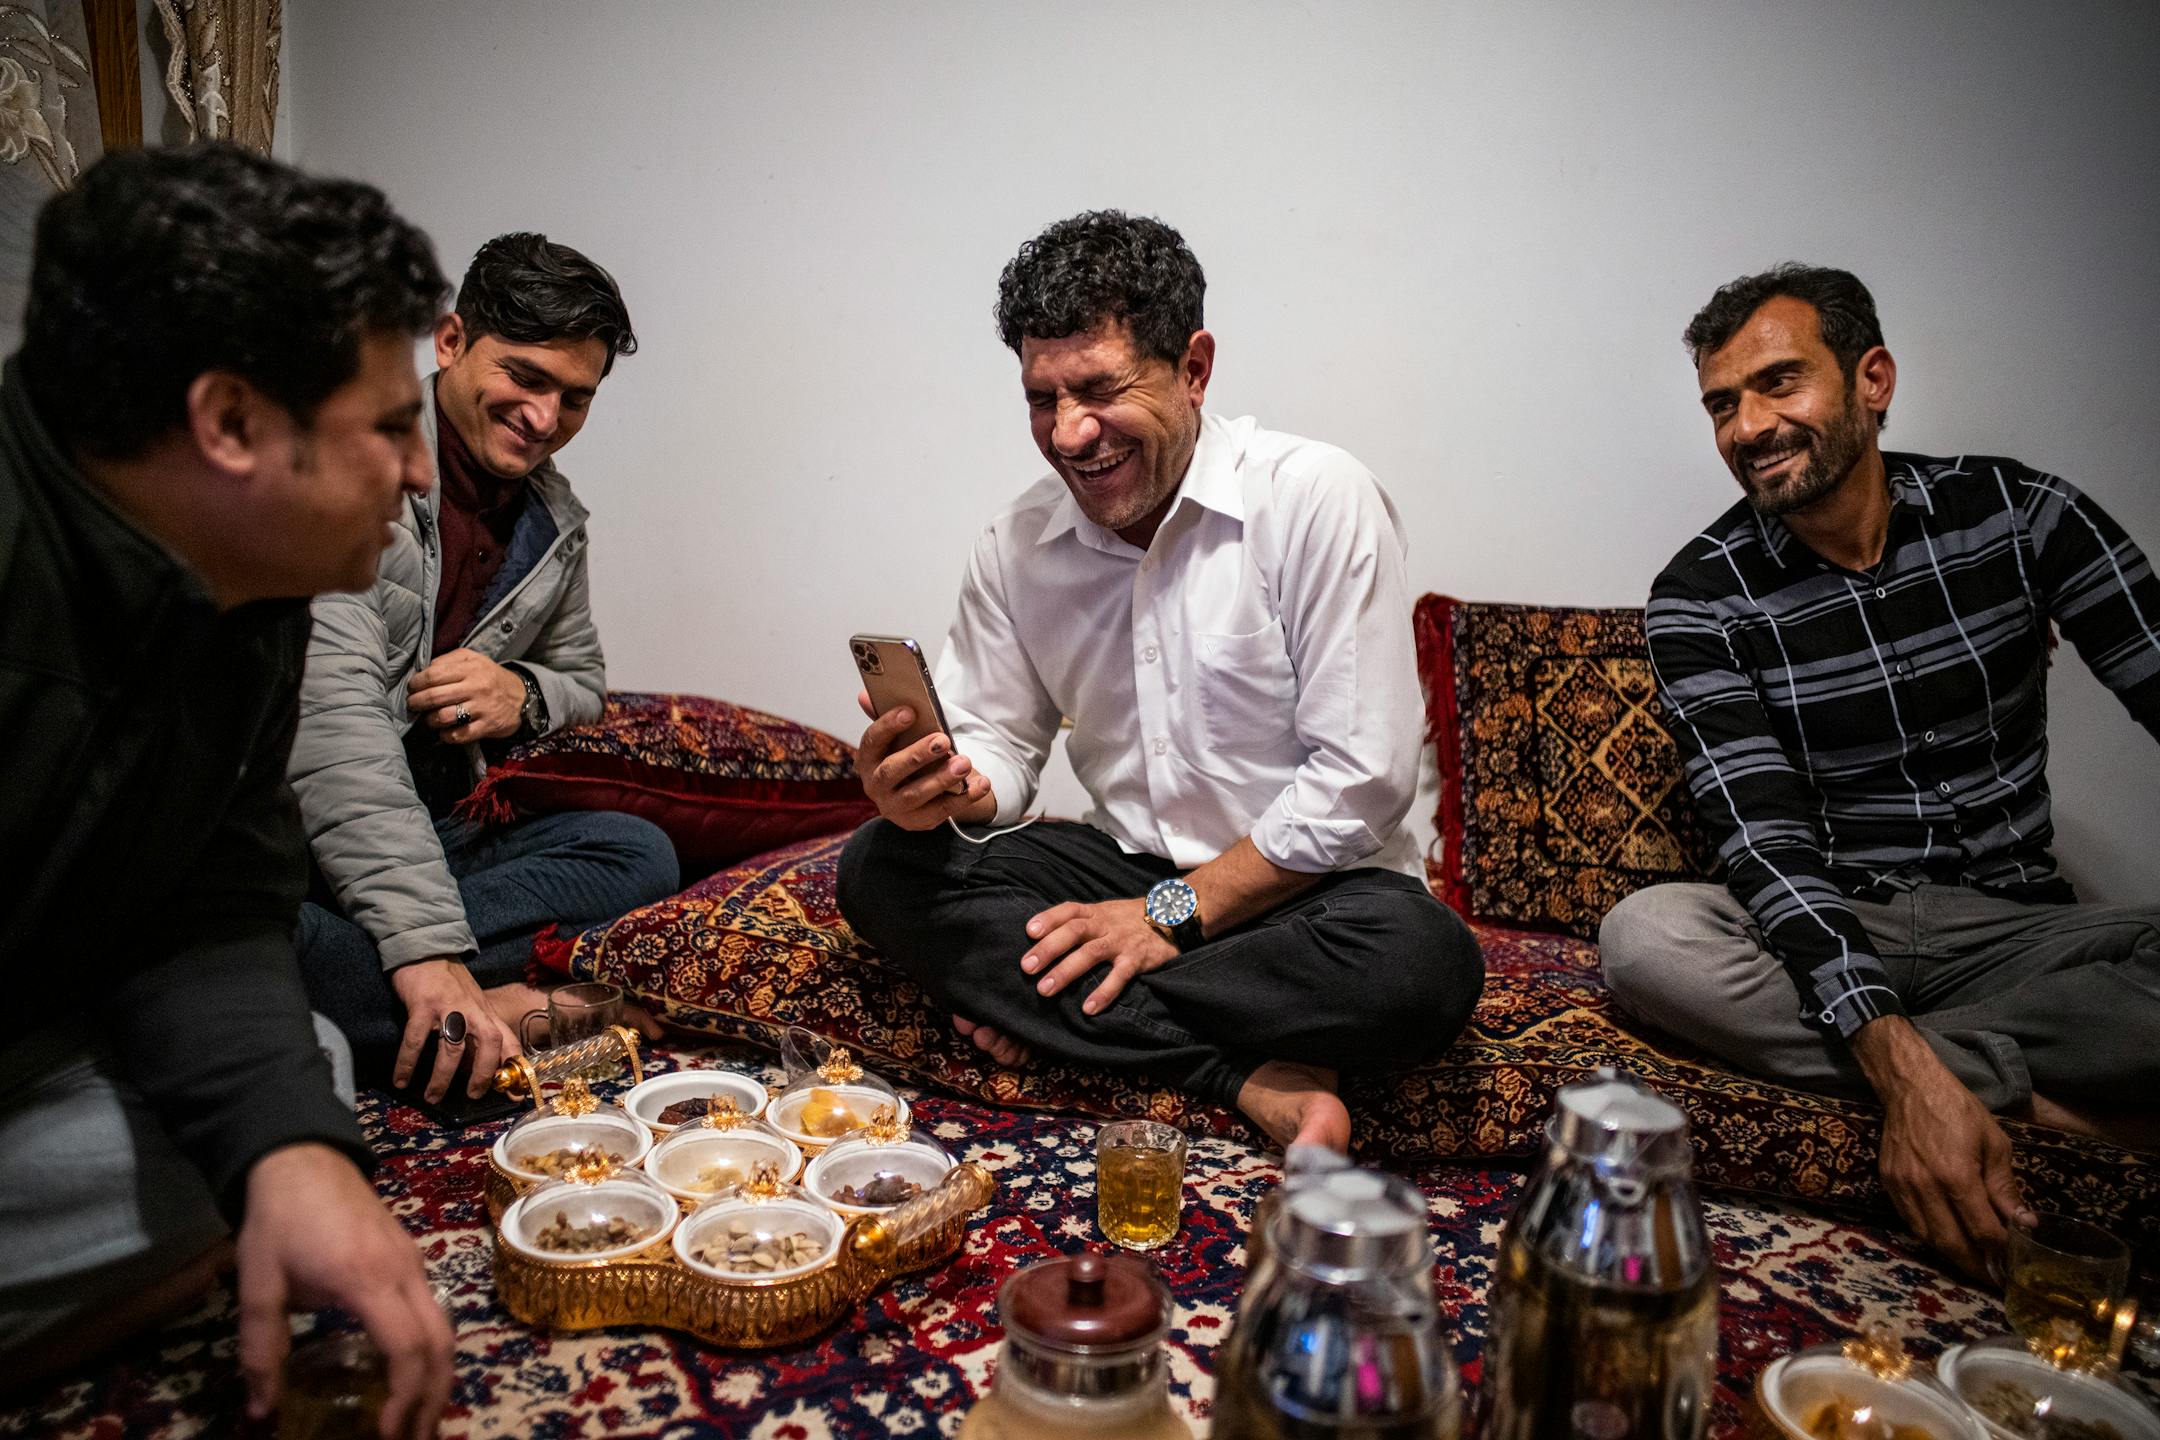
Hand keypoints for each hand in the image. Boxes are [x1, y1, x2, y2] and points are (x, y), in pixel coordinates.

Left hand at [236, 1143, 452, 1438]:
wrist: (302, 1156)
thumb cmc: (278, 1220)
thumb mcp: (258, 1286)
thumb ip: (261, 1350)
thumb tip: (263, 1414)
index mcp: (367, 1280)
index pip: (408, 1347)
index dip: (405, 1396)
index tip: (388, 1433)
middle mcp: (405, 1272)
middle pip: (442, 1344)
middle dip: (434, 1398)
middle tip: (415, 1439)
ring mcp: (415, 1262)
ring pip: (447, 1328)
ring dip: (438, 1377)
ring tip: (418, 1418)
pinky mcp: (412, 1257)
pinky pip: (436, 1311)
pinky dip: (432, 1351)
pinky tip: (410, 1373)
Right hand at [389, 958, 519, 1100]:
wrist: (426, 949)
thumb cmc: (449, 982)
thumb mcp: (472, 1003)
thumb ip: (478, 1029)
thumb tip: (478, 1065)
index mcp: (486, 1012)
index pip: (508, 1040)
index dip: (513, 1065)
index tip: (513, 1092)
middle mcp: (473, 1009)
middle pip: (489, 1043)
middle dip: (483, 1072)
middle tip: (472, 1095)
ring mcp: (449, 1006)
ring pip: (452, 1048)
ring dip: (442, 1077)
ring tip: (432, 1097)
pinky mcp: (423, 1004)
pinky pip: (416, 1040)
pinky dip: (407, 1062)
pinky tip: (400, 1079)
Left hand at [407, 649, 523, 742]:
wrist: (523, 697)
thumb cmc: (490, 677)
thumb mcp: (473, 659)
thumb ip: (449, 659)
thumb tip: (424, 669)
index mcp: (470, 668)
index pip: (434, 674)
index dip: (417, 683)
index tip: (412, 688)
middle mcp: (476, 687)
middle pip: (435, 696)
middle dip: (417, 703)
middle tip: (413, 705)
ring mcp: (482, 708)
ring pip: (443, 717)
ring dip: (429, 720)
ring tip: (429, 719)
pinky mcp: (487, 726)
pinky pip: (459, 735)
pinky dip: (446, 736)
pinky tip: (444, 732)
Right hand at [854, 689, 992, 829]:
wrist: (919, 791)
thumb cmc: (909, 755)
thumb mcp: (899, 737)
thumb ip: (886, 716)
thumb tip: (865, 695)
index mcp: (868, 759)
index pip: (871, 741)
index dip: (888, 726)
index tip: (911, 711)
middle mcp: (875, 785)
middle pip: (891, 771)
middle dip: (918, 755)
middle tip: (944, 740)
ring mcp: (894, 807)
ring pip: (916, 794)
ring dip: (942, 779)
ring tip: (964, 763)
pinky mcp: (916, 822)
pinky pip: (941, 812)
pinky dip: (964, 798)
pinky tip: (981, 784)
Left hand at [1021, 898, 1179, 1013]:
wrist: (1175, 915)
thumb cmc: (1131, 919)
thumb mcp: (1106, 912)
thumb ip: (1081, 922)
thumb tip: (1044, 938)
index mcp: (1096, 912)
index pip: (1069, 910)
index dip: (1048, 919)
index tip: (1028, 932)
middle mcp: (1106, 924)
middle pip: (1074, 931)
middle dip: (1048, 949)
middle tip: (1026, 967)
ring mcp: (1122, 941)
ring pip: (1091, 953)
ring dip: (1066, 971)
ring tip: (1045, 990)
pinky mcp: (1137, 959)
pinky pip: (1119, 976)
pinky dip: (1104, 992)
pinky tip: (1088, 1008)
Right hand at [1856, 1018, 2035, 1279]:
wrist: (1909, 1086)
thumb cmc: (1958, 1109)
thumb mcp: (1994, 1143)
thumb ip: (2005, 1187)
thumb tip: (2025, 1223)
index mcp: (1957, 1175)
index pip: (1982, 1229)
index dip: (2000, 1251)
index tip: (2014, 1264)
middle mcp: (1926, 1187)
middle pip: (1951, 1243)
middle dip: (1975, 1266)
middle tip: (1993, 1278)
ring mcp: (1903, 1187)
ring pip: (1927, 1237)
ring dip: (1952, 1256)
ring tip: (1972, 1264)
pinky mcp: (1888, 1183)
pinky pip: (1910, 1222)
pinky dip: (1929, 1236)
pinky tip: (1946, 1238)